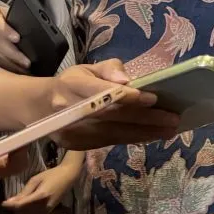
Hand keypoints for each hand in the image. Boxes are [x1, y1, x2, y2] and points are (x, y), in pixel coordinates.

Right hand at [0, 3, 27, 72]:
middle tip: (26, 61)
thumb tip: (33, 27)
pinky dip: (2, 67)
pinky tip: (13, 70)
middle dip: (12, 52)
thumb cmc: (9, 19)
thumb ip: (19, 19)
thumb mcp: (13, 14)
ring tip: (23, 68)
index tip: (17, 39)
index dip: (5, 30)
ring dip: (8, 62)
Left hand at [1, 161, 77, 213]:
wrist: (68, 176)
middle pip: (23, 213)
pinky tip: (25, 209)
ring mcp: (47, 209)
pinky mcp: (49, 211)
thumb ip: (24, 192)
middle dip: (15, 209)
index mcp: (41, 195)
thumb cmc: (52, 174)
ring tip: (18, 205)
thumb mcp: (36, 179)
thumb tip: (11, 201)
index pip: (21, 205)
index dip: (10, 205)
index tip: (3, 203)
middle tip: (10, 202)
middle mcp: (44, 205)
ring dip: (21, 213)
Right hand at [48, 61, 179, 149]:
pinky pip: (110, 142)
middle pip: (112, 116)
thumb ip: (109, 68)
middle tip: (173, 119)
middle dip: (145, 119)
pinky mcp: (78, 146)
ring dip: (145, 133)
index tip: (152, 98)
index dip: (127, 97)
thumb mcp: (87, 67)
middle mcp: (70, 111)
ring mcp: (73, 132)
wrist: (40, 109)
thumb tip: (127, 81)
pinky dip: (133, 139)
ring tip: (169, 130)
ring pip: (114, 133)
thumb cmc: (72, 83)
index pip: (101, 93)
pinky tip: (151, 135)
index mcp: (72, 85)